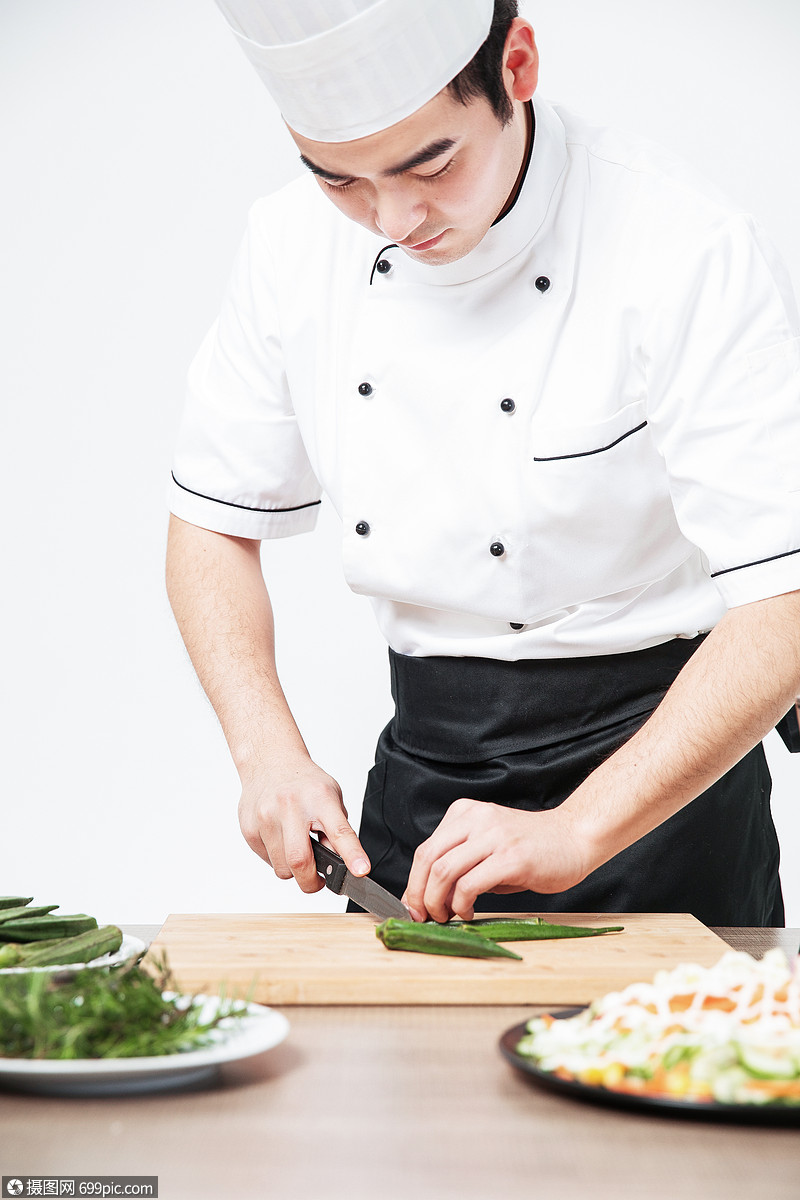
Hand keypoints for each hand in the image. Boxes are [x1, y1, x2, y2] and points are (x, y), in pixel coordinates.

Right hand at [238, 753, 369, 893]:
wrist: (270, 762)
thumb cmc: (304, 783)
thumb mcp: (331, 798)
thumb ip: (337, 831)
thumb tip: (340, 865)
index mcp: (320, 798)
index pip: (339, 831)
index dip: (352, 854)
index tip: (360, 870)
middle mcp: (291, 806)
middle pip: (299, 860)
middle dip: (311, 882)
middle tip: (318, 881)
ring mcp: (266, 817)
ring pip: (281, 868)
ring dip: (293, 869)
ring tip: (296, 847)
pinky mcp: (249, 829)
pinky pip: (267, 861)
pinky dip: (277, 858)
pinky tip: (280, 838)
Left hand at [401, 798, 592, 921]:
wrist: (575, 838)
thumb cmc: (531, 848)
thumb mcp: (487, 846)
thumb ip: (459, 864)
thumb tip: (425, 896)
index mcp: (466, 812)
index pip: (425, 849)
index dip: (413, 882)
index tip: (413, 906)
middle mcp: (477, 818)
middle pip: (428, 859)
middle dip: (419, 894)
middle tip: (424, 916)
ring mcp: (494, 837)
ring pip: (444, 871)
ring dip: (437, 902)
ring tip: (446, 916)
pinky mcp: (511, 858)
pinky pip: (470, 884)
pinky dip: (461, 904)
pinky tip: (468, 912)